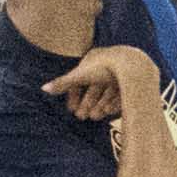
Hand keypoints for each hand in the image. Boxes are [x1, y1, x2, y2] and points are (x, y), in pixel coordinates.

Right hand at [41, 42, 160, 122]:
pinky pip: (122, 93)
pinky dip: (113, 103)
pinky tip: (108, 113)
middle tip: (82, 117)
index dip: (75, 94)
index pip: (81, 79)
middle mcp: (108, 64)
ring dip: (100, 105)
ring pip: (108, 92)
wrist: (134, 66)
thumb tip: (42, 89)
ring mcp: (122, 72)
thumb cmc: (105, 67)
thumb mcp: (81, 76)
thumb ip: (63, 83)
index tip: (72, 109)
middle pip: (95, 87)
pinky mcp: (134, 80)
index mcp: (94, 59)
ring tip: (95, 117)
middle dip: (87, 103)